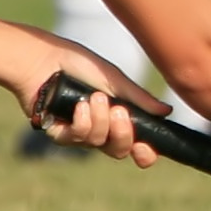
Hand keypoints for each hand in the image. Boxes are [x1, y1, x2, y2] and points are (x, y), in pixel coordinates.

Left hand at [8, 28, 169, 166]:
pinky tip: (79, 106)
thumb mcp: (114, 80)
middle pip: (120, 150)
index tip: (146, 148)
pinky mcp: (59, 134)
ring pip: (98, 144)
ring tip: (94, 98)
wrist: (43, 58)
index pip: (137, 144)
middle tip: (119, 112)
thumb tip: (166, 112)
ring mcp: (79, 133)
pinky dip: (82, 123)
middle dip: (123, 134)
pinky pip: (77, 140)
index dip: (145, 153)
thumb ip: (138, 98)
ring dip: (100, 121)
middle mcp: (100, 129)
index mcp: (117, 116)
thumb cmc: (79, 64)